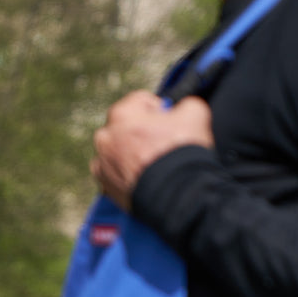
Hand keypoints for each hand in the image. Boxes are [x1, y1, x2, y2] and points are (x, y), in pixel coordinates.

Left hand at [91, 91, 212, 210]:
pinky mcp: (105, 186)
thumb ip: (184, 104)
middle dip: (140, 131)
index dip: (157, 108)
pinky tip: (144, 176)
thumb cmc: (181, 154)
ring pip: (116, 151)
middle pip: (123, 127)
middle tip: (160, 141)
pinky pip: (114, 174)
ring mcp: (102, 164)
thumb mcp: (195, 113)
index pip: (138, 101)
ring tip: (152, 162)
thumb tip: (182, 109)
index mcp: (122, 115)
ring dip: (130, 153)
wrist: (176, 195)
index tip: (166, 117)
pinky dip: (126, 174)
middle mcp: (105, 138)